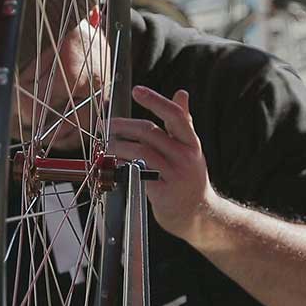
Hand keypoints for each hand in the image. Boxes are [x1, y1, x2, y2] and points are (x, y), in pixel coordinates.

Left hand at [109, 86, 214, 242]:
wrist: (200, 215)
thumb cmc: (190, 179)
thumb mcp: (191, 149)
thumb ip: (184, 122)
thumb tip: (181, 93)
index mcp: (191, 143)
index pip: (174, 115)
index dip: (155, 100)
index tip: (137, 90)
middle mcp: (186, 156)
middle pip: (150, 132)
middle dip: (123, 126)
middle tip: (106, 125)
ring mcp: (176, 175)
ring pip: (141, 151)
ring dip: (118, 145)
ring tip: (106, 145)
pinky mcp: (164, 192)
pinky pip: (138, 173)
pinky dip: (123, 165)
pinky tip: (114, 163)